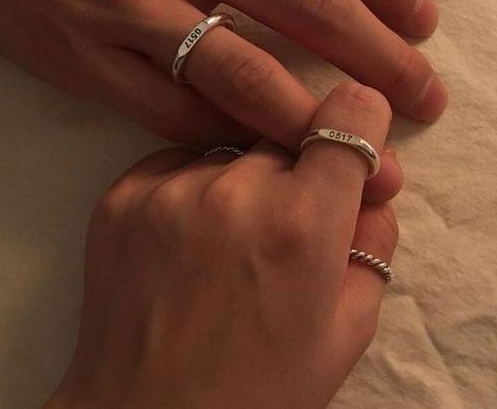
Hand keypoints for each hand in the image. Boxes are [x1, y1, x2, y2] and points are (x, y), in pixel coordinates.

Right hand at [0, 0, 445, 150]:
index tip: (424, 22)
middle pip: (307, 7)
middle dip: (379, 58)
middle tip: (427, 100)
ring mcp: (130, 0)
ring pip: (244, 70)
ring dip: (314, 114)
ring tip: (366, 150)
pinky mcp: (82, 53)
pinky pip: (169, 105)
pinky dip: (224, 130)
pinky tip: (266, 150)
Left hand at [46, 83, 399, 408]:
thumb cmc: (261, 386)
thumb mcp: (350, 327)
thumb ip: (373, 238)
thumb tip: (368, 184)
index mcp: (302, 223)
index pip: (349, 115)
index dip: (361, 125)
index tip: (354, 144)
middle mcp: (235, 190)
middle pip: (287, 135)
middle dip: (300, 169)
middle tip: (287, 226)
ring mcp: (170, 188)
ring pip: (232, 147)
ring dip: (245, 179)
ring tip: (230, 241)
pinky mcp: (122, 194)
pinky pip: (179, 162)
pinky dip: (194, 186)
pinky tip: (190, 239)